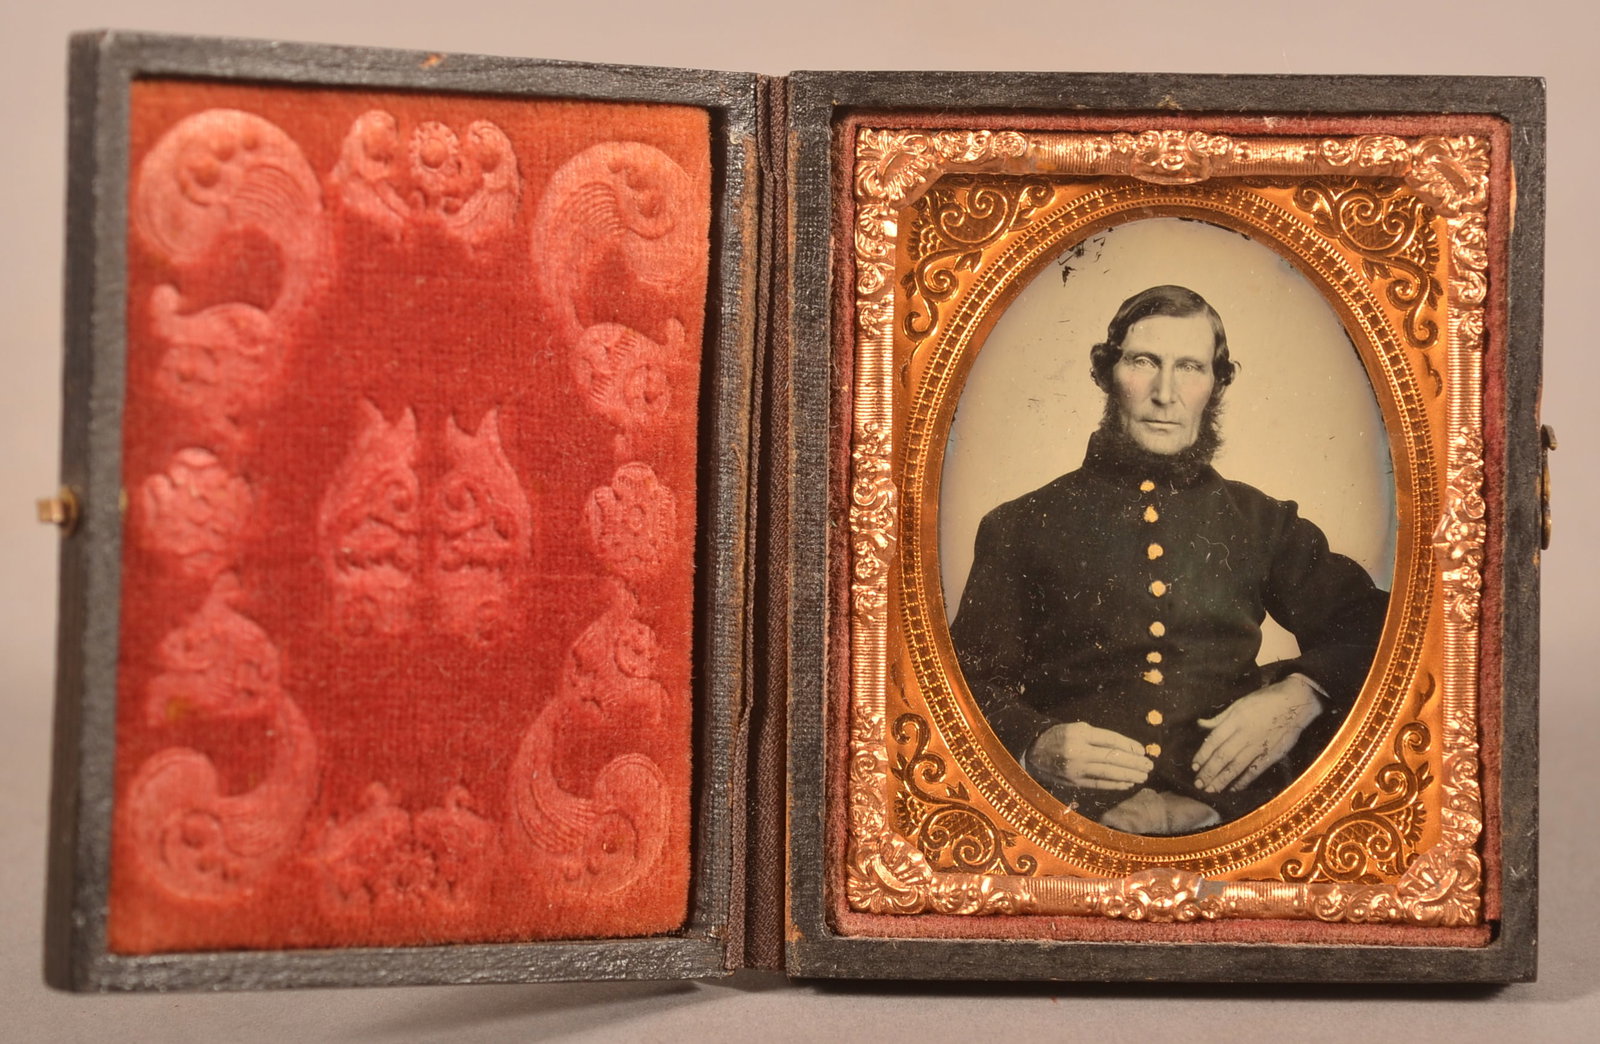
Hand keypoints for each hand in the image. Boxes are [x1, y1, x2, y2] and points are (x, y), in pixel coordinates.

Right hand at [1028, 722, 1153, 790]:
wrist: (1033, 752)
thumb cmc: (1058, 737)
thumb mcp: (1075, 728)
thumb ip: (1097, 736)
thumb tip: (1125, 748)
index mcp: (1079, 734)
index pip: (1110, 740)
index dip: (1129, 746)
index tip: (1143, 750)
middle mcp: (1079, 751)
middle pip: (1113, 758)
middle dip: (1134, 763)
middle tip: (1149, 765)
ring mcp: (1077, 769)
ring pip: (1108, 773)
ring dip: (1129, 775)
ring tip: (1143, 776)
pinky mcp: (1075, 782)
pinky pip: (1099, 784)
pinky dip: (1115, 784)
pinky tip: (1127, 783)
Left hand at [1192, 675, 1322, 792]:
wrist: (1296, 702)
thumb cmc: (1265, 700)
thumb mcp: (1240, 703)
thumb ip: (1220, 718)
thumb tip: (1200, 724)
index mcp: (1236, 720)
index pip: (1214, 740)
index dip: (1202, 755)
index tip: (1194, 766)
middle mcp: (1245, 734)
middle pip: (1223, 756)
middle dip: (1209, 772)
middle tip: (1198, 783)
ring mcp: (1259, 746)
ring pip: (1237, 766)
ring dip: (1222, 780)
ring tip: (1210, 790)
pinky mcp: (1272, 754)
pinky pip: (1255, 771)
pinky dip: (1243, 781)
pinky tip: (1232, 789)